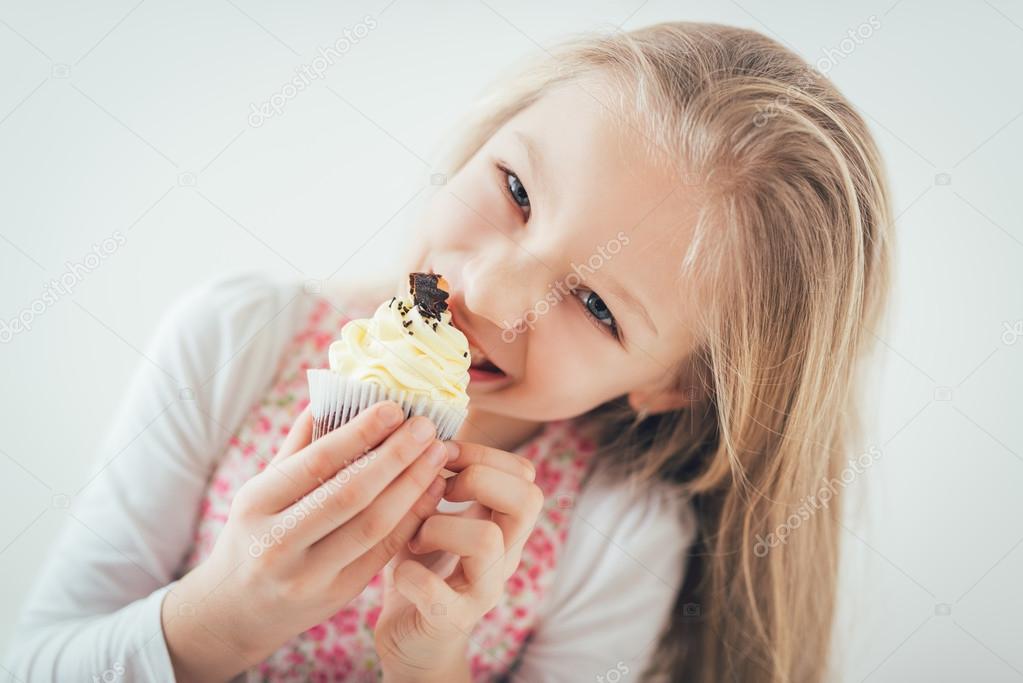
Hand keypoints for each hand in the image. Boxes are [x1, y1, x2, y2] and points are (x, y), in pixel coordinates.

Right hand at [162, 401, 455, 682]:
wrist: (235, 613)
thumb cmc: (254, 535)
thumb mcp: (261, 490)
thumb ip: (299, 446)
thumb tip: (334, 391)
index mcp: (257, 504)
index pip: (316, 463)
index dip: (359, 434)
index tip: (394, 408)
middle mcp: (278, 543)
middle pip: (350, 494)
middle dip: (396, 456)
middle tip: (427, 426)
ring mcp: (309, 575)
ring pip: (374, 525)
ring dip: (413, 485)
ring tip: (438, 453)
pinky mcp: (337, 597)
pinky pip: (383, 551)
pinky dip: (412, 517)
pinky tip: (431, 490)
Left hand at [374, 441, 541, 681]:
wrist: (413, 638)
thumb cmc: (419, 563)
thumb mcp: (428, 512)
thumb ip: (430, 475)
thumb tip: (417, 421)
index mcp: (502, 521)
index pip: (524, 473)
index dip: (483, 453)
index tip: (440, 454)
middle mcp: (505, 552)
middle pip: (528, 498)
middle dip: (476, 479)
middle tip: (439, 490)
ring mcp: (485, 588)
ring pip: (489, 540)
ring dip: (440, 525)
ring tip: (415, 535)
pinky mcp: (454, 619)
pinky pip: (440, 593)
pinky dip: (411, 574)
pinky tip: (399, 569)